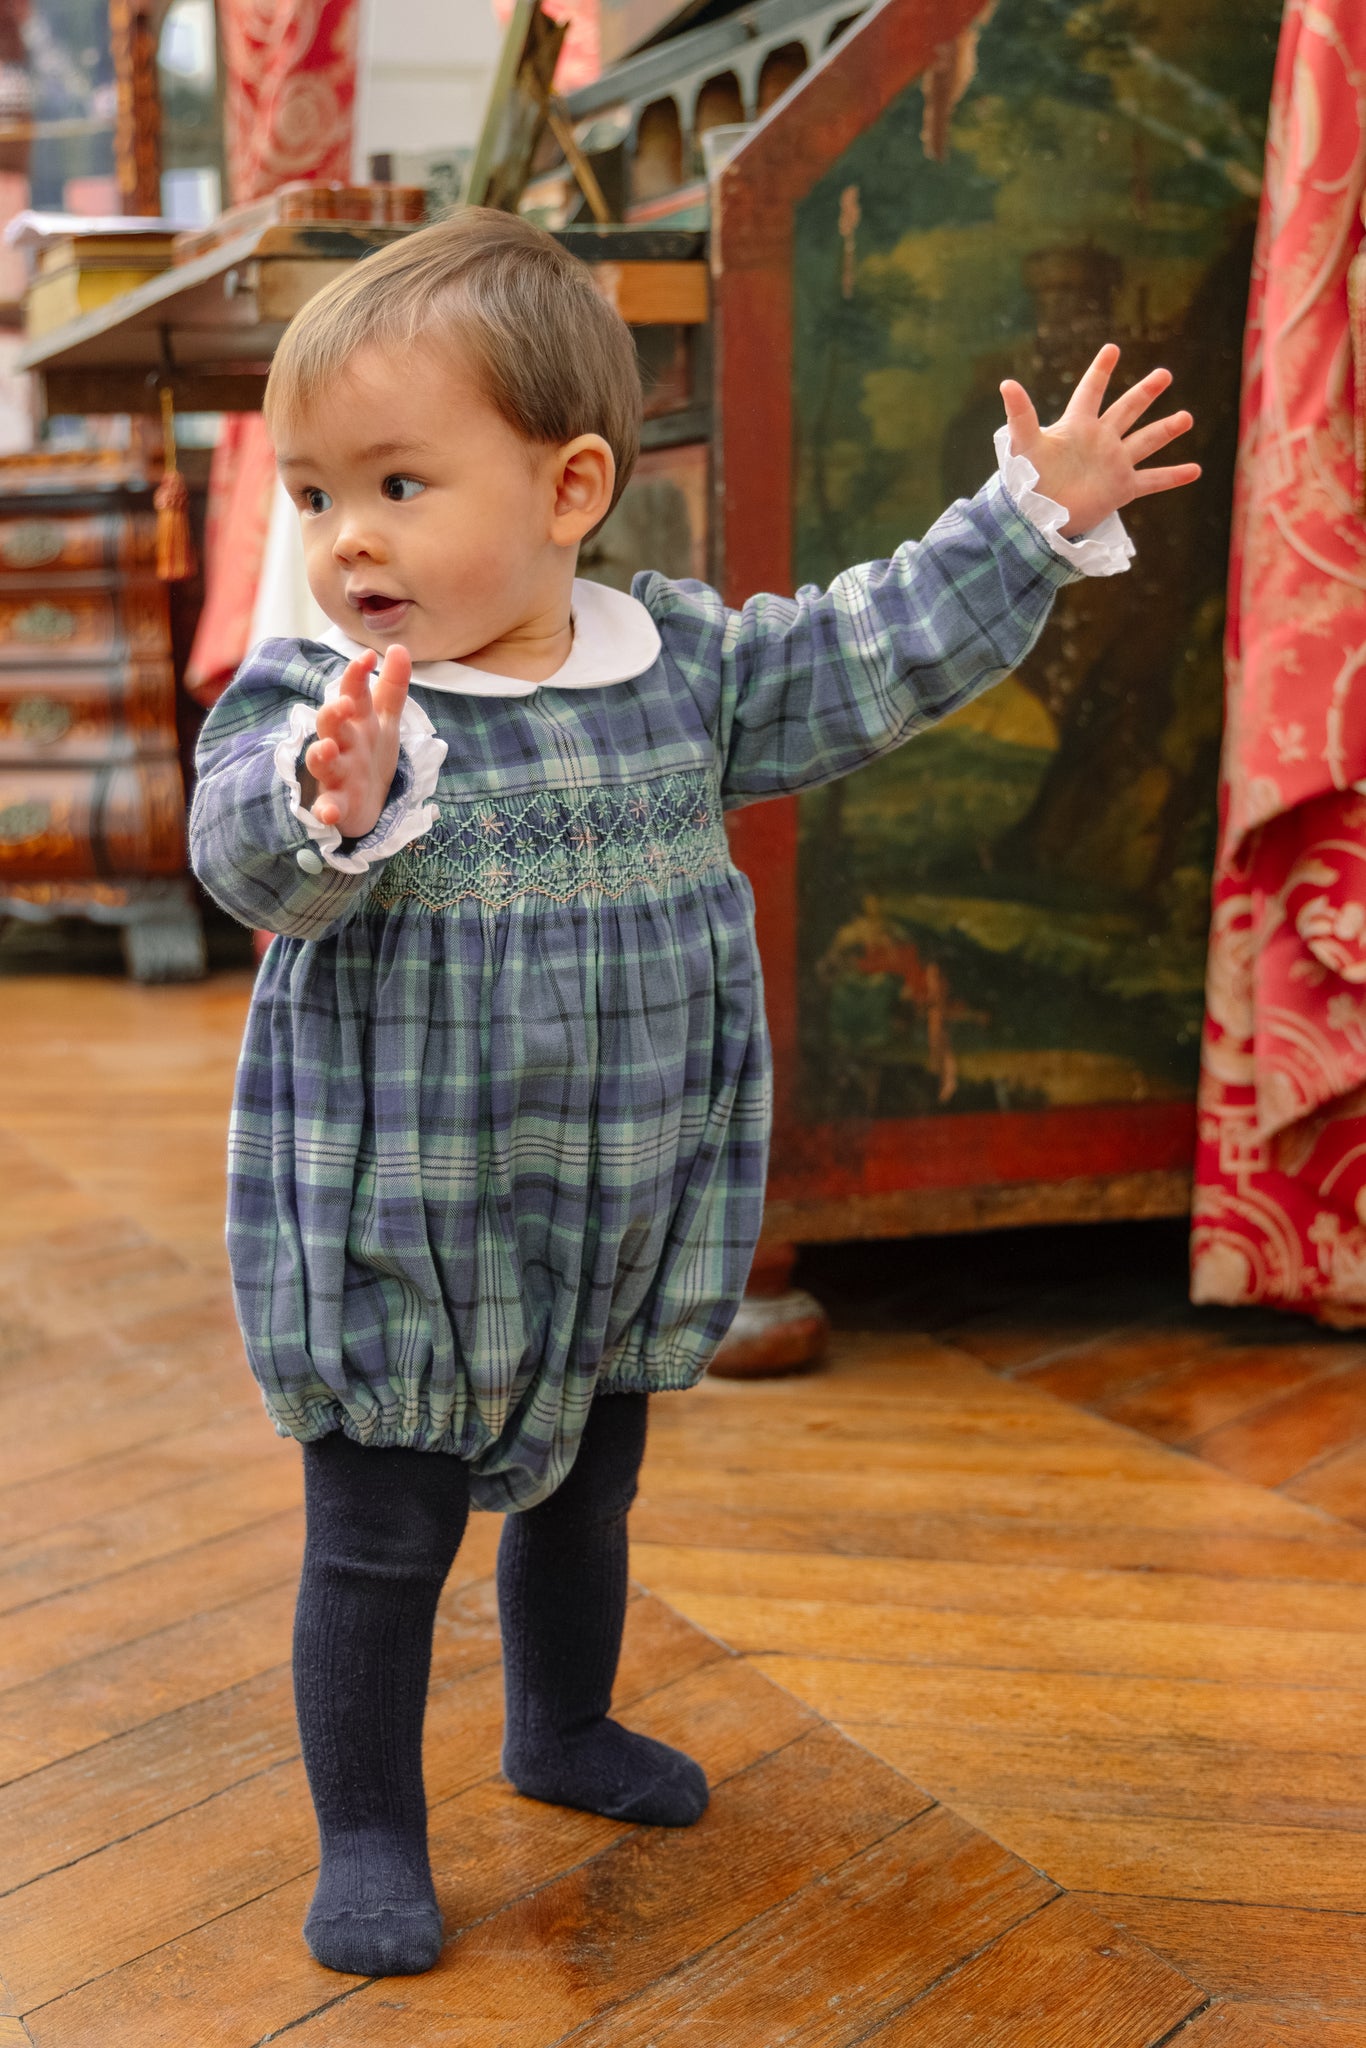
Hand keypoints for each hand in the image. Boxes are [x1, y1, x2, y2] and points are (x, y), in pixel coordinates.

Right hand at [302, 644, 410, 839]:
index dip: (357, 676)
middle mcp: (342, 744)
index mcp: (356, 722)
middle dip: (334, 714)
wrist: (366, 802)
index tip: (368, 657)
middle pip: (331, 725)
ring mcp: (337, 774)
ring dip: (321, 756)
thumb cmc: (370, 754)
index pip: (353, 693)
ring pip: (322, 763)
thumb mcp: (385, 720)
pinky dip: (327, 810)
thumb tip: (399, 648)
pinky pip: (328, 807)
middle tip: (345, 704)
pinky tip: (329, 813)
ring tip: (325, 749)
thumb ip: (392, 687)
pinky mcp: (337, 804)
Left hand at [1000, 344, 1199, 537]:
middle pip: (1127, 410)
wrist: (1035, 519)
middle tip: (1164, 374)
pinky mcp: (1121, 489)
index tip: (1113, 348)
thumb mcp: (1023, 444)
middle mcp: (1099, 441)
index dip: (1101, 370)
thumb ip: (1020, 414)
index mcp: (1077, 425)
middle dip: (1146, 392)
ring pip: (1145, 441)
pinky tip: (1195, 470)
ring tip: (1187, 417)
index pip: (1091, 391)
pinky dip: (1173, 476)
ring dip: (1166, 430)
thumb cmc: (1026, 481)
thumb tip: (1006, 383)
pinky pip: (1152, 480)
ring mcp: (1113, 464)